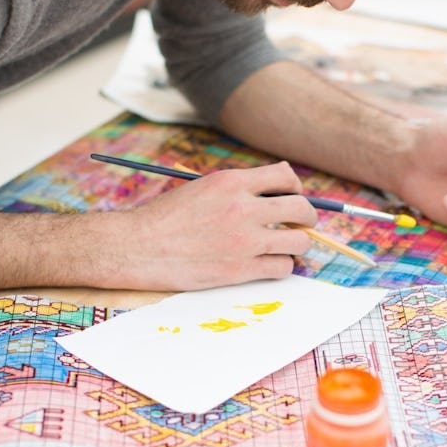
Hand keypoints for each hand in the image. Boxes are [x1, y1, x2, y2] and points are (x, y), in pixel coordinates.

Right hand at [104, 161, 316, 290]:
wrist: (138, 246)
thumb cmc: (169, 216)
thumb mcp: (205, 187)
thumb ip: (241, 186)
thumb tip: (281, 186)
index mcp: (232, 182)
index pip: (286, 176)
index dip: (295, 186)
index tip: (292, 196)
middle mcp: (243, 208)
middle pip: (301, 208)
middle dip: (308, 216)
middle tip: (301, 223)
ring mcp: (244, 241)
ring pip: (299, 241)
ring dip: (298, 243)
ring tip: (286, 245)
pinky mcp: (240, 270)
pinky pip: (283, 267)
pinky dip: (283, 266)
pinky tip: (271, 263)